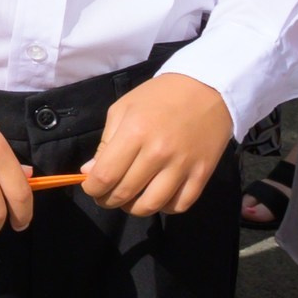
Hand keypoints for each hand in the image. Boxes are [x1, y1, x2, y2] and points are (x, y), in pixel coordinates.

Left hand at [79, 74, 230, 217]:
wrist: (207, 89)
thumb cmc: (158, 96)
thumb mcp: (123, 110)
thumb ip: (105, 143)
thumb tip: (89, 172)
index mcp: (134, 134)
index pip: (105, 176)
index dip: (92, 189)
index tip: (91, 188)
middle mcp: (158, 153)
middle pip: (125, 193)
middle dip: (108, 200)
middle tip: (105, 197)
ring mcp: (183, 166)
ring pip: (152, 205)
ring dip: (134, 209)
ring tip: (129, 200)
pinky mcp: (203, 174)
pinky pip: (180, 204)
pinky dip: (164, 208)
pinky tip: (157, 197)